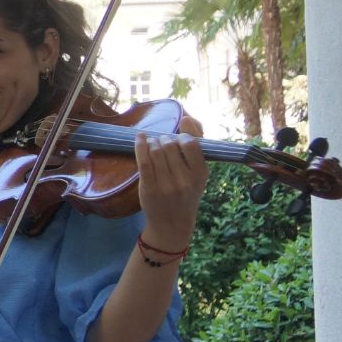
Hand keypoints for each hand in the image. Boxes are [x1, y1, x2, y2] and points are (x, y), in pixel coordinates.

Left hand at [134, 116, 208, 249]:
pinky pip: (143, 160)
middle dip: (164, 139)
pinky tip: (140, 138)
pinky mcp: (149, 188)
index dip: (182, 135)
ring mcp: (166, 185)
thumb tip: (186, 118)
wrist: (172, 223)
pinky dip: (140, 145)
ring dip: (152, 142)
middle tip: (162, 143)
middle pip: (169, 145)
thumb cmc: (186, 194)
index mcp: (201, 174)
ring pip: (155, 151)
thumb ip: (196, 147)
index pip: (191, 143)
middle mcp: (185, 180)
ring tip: (153, 145)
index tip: (177, 137)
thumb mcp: (199, 174)